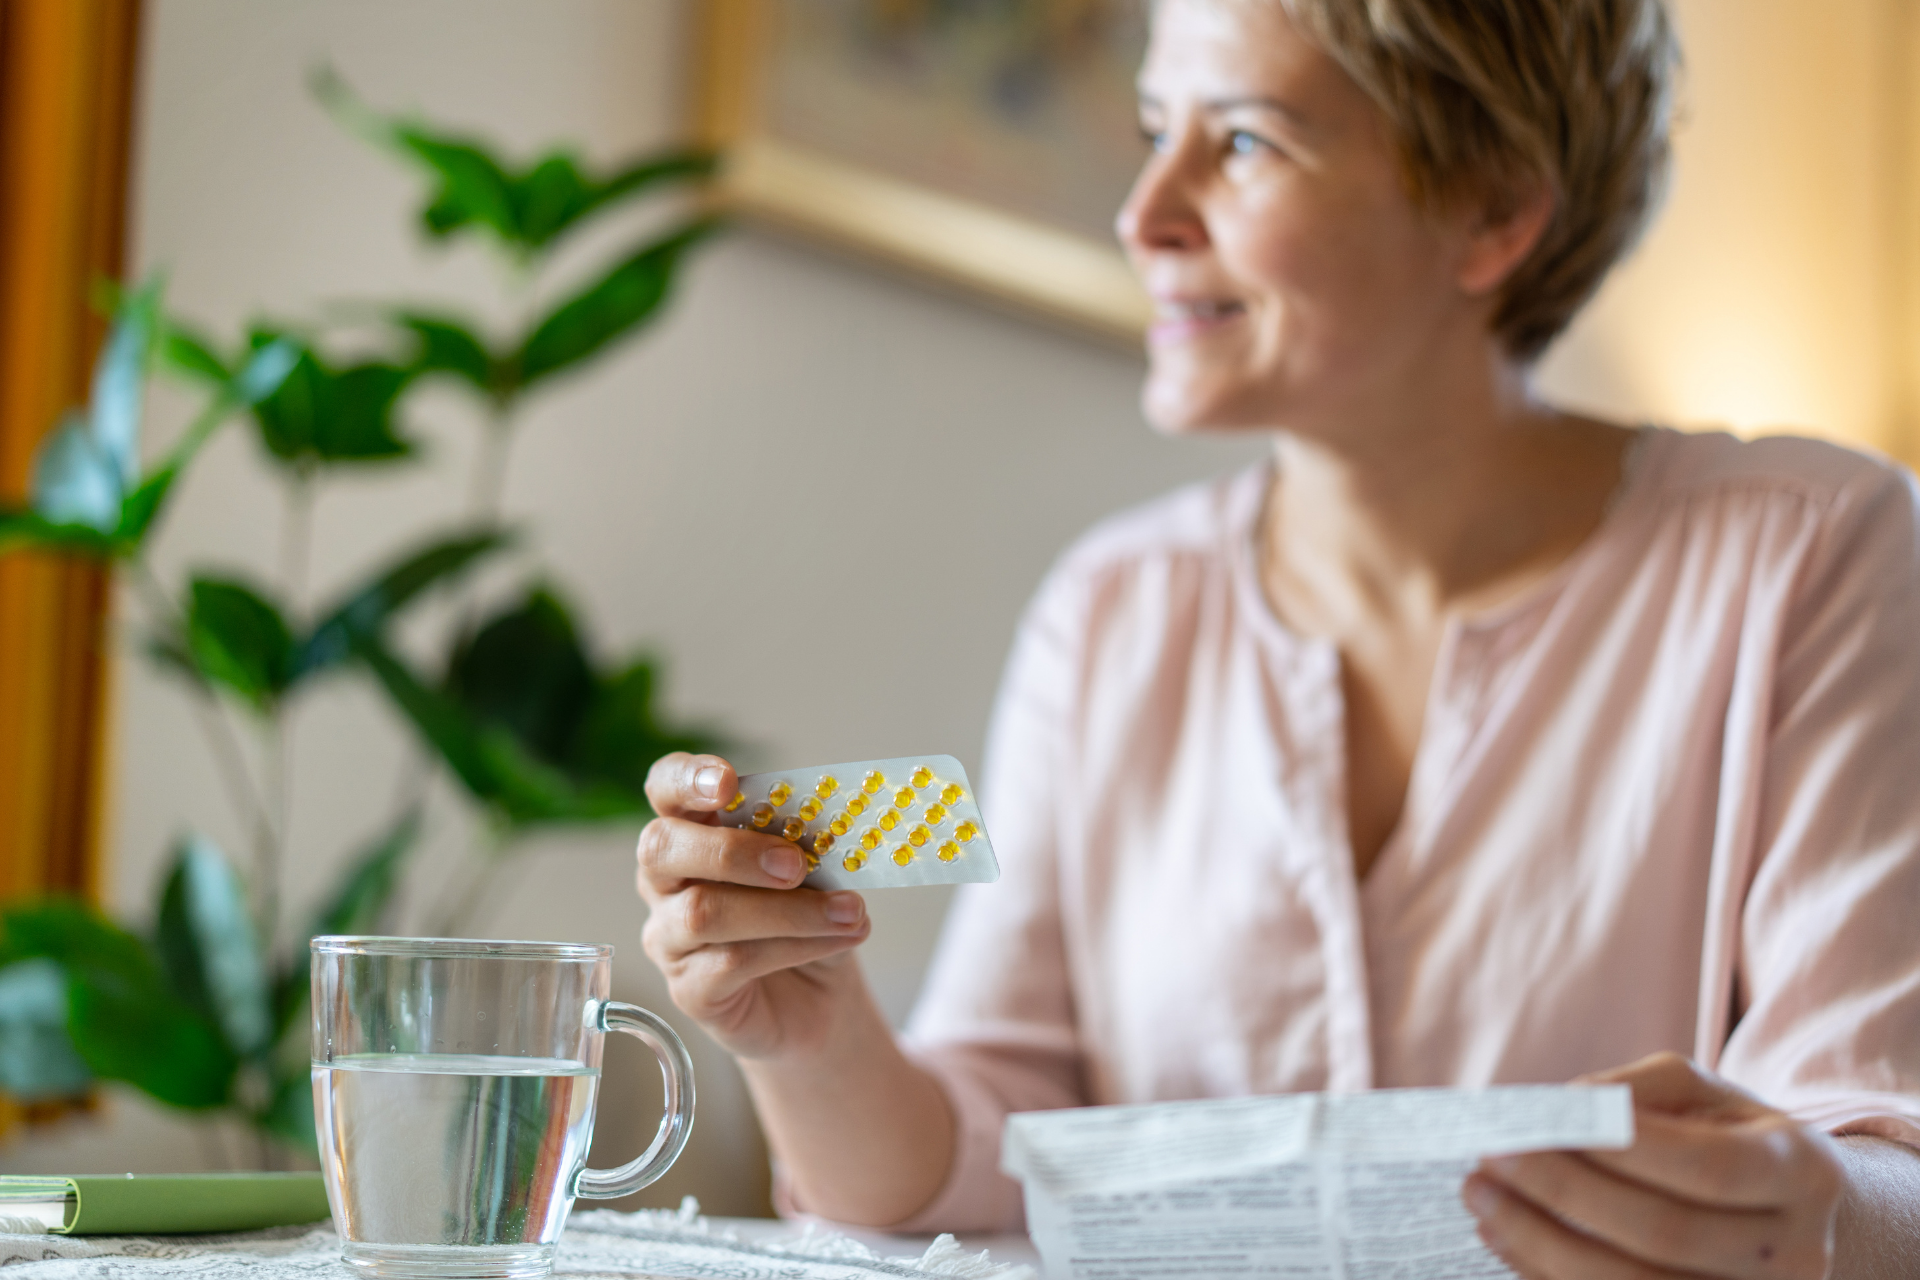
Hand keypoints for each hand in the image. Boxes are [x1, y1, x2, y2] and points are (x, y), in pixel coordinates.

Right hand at [636, 752, 870, 1059]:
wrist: (821, 998)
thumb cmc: (808, 918)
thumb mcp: (815, 871)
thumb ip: (804, 845)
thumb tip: (821, 827)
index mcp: (692, 831)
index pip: (665, 788)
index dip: (687, 778)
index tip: (728, 782)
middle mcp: (665, 881)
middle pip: (662, 847)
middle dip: (734, 850)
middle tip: (796, 864)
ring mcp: (668, 937)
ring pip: (703, 912)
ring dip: (787, 910)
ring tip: (849, 912)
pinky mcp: (688, 990)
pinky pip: (730, 962)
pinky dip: (793, 947)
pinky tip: (836, 941)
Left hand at [1464, 1053, 1843, 1277]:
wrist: (1793, 1219)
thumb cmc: (1727, 1138)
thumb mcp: (1698, 1095)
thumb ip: (1631, 1092)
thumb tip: (1552, 1114)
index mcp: (1802, 1172)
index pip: (1708, 1167)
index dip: (1620, 1148)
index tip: (1533, 1123)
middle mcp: (1798, 1253)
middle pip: (1666, 1233)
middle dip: (1563, 1192)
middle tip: (1488, 1157)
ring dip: (1543, 1244)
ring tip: (1481, 1199)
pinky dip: (1549, 1277)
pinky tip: (1504, 1238)